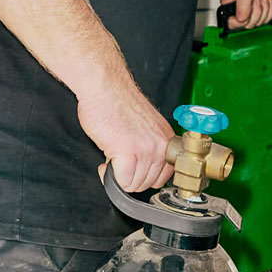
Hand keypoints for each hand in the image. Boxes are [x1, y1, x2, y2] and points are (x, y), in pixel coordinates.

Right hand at [77, 75, 173, 193]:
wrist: (105, 86)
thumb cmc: (117, 101)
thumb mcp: (144, 127)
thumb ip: (149, 148)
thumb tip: (141, 170)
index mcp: (166, 139)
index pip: (162, 177)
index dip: (142, 177)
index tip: (131, 172)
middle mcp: (161, 145)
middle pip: (147, 184)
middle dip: (128, 179)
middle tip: (116, 165)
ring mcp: (147, 149)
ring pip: (134, 184)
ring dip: (118, 177)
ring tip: (110, 160)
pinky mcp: (128, 151)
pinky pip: (121, 180)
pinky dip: (109, 177)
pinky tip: (105, 164)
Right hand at [219, 0, 271, 28]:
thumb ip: (242, 6)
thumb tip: (241, 19)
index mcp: (229, 2)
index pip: (231, 22)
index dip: (241, 20)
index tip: (248, 12)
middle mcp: (238, 7)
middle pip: (247, 24)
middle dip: (256, 11)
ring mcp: (250, 9)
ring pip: (258, 22)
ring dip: (264, 8)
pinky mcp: (260, 9)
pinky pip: (266, 18)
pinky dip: (270, 9)